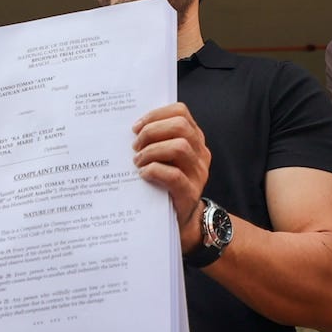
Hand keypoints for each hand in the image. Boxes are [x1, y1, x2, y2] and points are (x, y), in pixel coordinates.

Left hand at [132, 102, 210, 252]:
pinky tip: (143, 174)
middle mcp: (200, 153)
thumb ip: (157, 141)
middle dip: (152, 131)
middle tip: (135, 146)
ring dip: (152, 151)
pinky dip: (154, 170)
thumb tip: (131, 129)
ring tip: (137, 161)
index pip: (181, 112)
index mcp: (194, 139)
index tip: (136, 126)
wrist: (180, 220)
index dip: (156, 114)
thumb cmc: (165, 184)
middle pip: (180, 126)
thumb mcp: (165, 158)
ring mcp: (198, 173)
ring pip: (179, 147)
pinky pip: (174, 175)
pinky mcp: (190, 193)